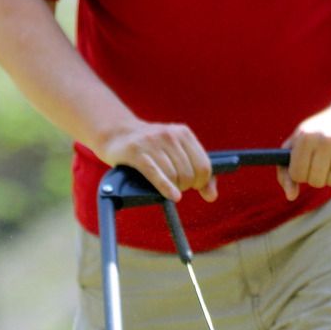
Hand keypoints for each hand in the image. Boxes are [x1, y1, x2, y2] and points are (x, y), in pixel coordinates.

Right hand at [98, 119, 216, 202]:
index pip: (204, 166)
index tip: (193, 185)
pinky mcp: (137, 152)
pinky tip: (172, 196)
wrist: (118, 134)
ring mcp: (152, 142)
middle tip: (176, 185)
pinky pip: (157, 174)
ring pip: (174, 176)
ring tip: (166, 185)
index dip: (201, 182)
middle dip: (184, 185)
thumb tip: (212, 196)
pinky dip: (166, 188)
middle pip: (189, 174)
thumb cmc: (152, 149)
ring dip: (172, 188)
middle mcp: (170, 135)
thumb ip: (198, 173)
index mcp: (183, 133)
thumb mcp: (177, 153)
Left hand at [278, 100, 330, 199]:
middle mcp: (323, 140)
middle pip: (315, 181)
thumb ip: (286, 169)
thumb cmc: (322, 130)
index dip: (302, 172)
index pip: (296, 174)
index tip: (309, 159)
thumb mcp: (299, 142)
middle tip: (327, 157)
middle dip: (319, 175)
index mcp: (305, 136)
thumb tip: (291, 196)